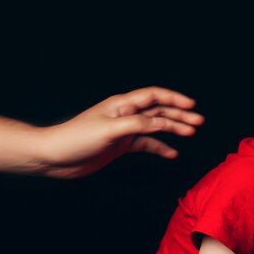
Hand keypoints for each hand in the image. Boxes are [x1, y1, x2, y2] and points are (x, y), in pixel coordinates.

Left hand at [37, 86, 203, 177]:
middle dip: (179, 115)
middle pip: (157, 111)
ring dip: (173, 129)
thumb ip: (137, 125)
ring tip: (191, 133)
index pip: (152, 96)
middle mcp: (124, 115)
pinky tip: (172, 153)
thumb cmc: (75, 138)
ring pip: (154, 127)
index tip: (191, 105)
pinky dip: (160, 147)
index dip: (173, 99)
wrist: (54, 157)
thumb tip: (160, 123)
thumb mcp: (109, 130)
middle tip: (198, 122)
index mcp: (121, 105)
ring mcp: (123, 130)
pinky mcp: (120, 145)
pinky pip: (145, 144)